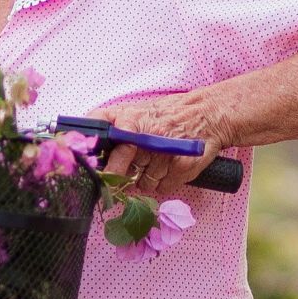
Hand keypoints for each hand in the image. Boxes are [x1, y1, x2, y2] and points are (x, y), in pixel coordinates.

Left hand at [87, 96, 230, 197]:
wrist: (208, 113)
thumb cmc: (168, 114)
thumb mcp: (138, 111)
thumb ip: (114, 125)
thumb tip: (88, 147)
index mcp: (130, 117)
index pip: (99, 130)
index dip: (90, 148)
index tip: (88, 163)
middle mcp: (145, 133)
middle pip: (117, 166)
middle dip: (114, 176)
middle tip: (114, 180)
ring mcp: (164, 151)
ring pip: (141, 181)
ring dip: (144, 178)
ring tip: (155, 162)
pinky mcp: (181, 166)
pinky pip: (161, 188)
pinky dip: (162, 183)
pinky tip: (168, 168)